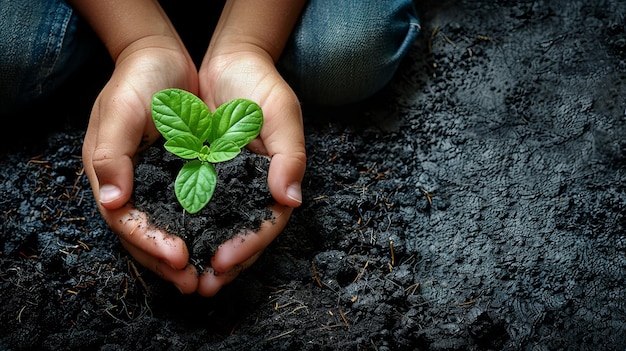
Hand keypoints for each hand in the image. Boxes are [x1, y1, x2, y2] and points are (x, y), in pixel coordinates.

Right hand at [82, 39, 200, 292]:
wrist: (162, 59)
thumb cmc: (137, 81)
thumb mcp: (118, 111)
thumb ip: (111, 154)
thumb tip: (114, 202)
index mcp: (112, 178)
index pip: (128, 223)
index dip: (151, 244)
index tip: (179, 258)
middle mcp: (136, 188)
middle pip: (150, 237)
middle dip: (172, 264)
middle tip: (198, 285)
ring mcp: (161, 186)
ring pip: (174, 231)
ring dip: (193, 256)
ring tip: (213, 277)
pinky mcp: (186, 178)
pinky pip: (196, 211)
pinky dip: (208, 231)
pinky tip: (225, 245)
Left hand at [196, 50, 306, 295]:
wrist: (230, 62)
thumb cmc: (261, 85)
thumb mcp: (282, 114)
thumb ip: (290, 156)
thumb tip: (291, 200)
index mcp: (275, 181)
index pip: (266, 222)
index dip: (248, 245)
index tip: (224, 260)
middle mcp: (251, 189)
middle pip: (242, 236)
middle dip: (224, 264)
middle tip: (202, 286)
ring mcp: (226, 185)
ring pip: (216, 230)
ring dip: (200, 255)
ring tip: (182, 277)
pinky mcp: (200, 175)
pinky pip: (192, 208)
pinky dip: (183, 228)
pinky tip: (168, 244)